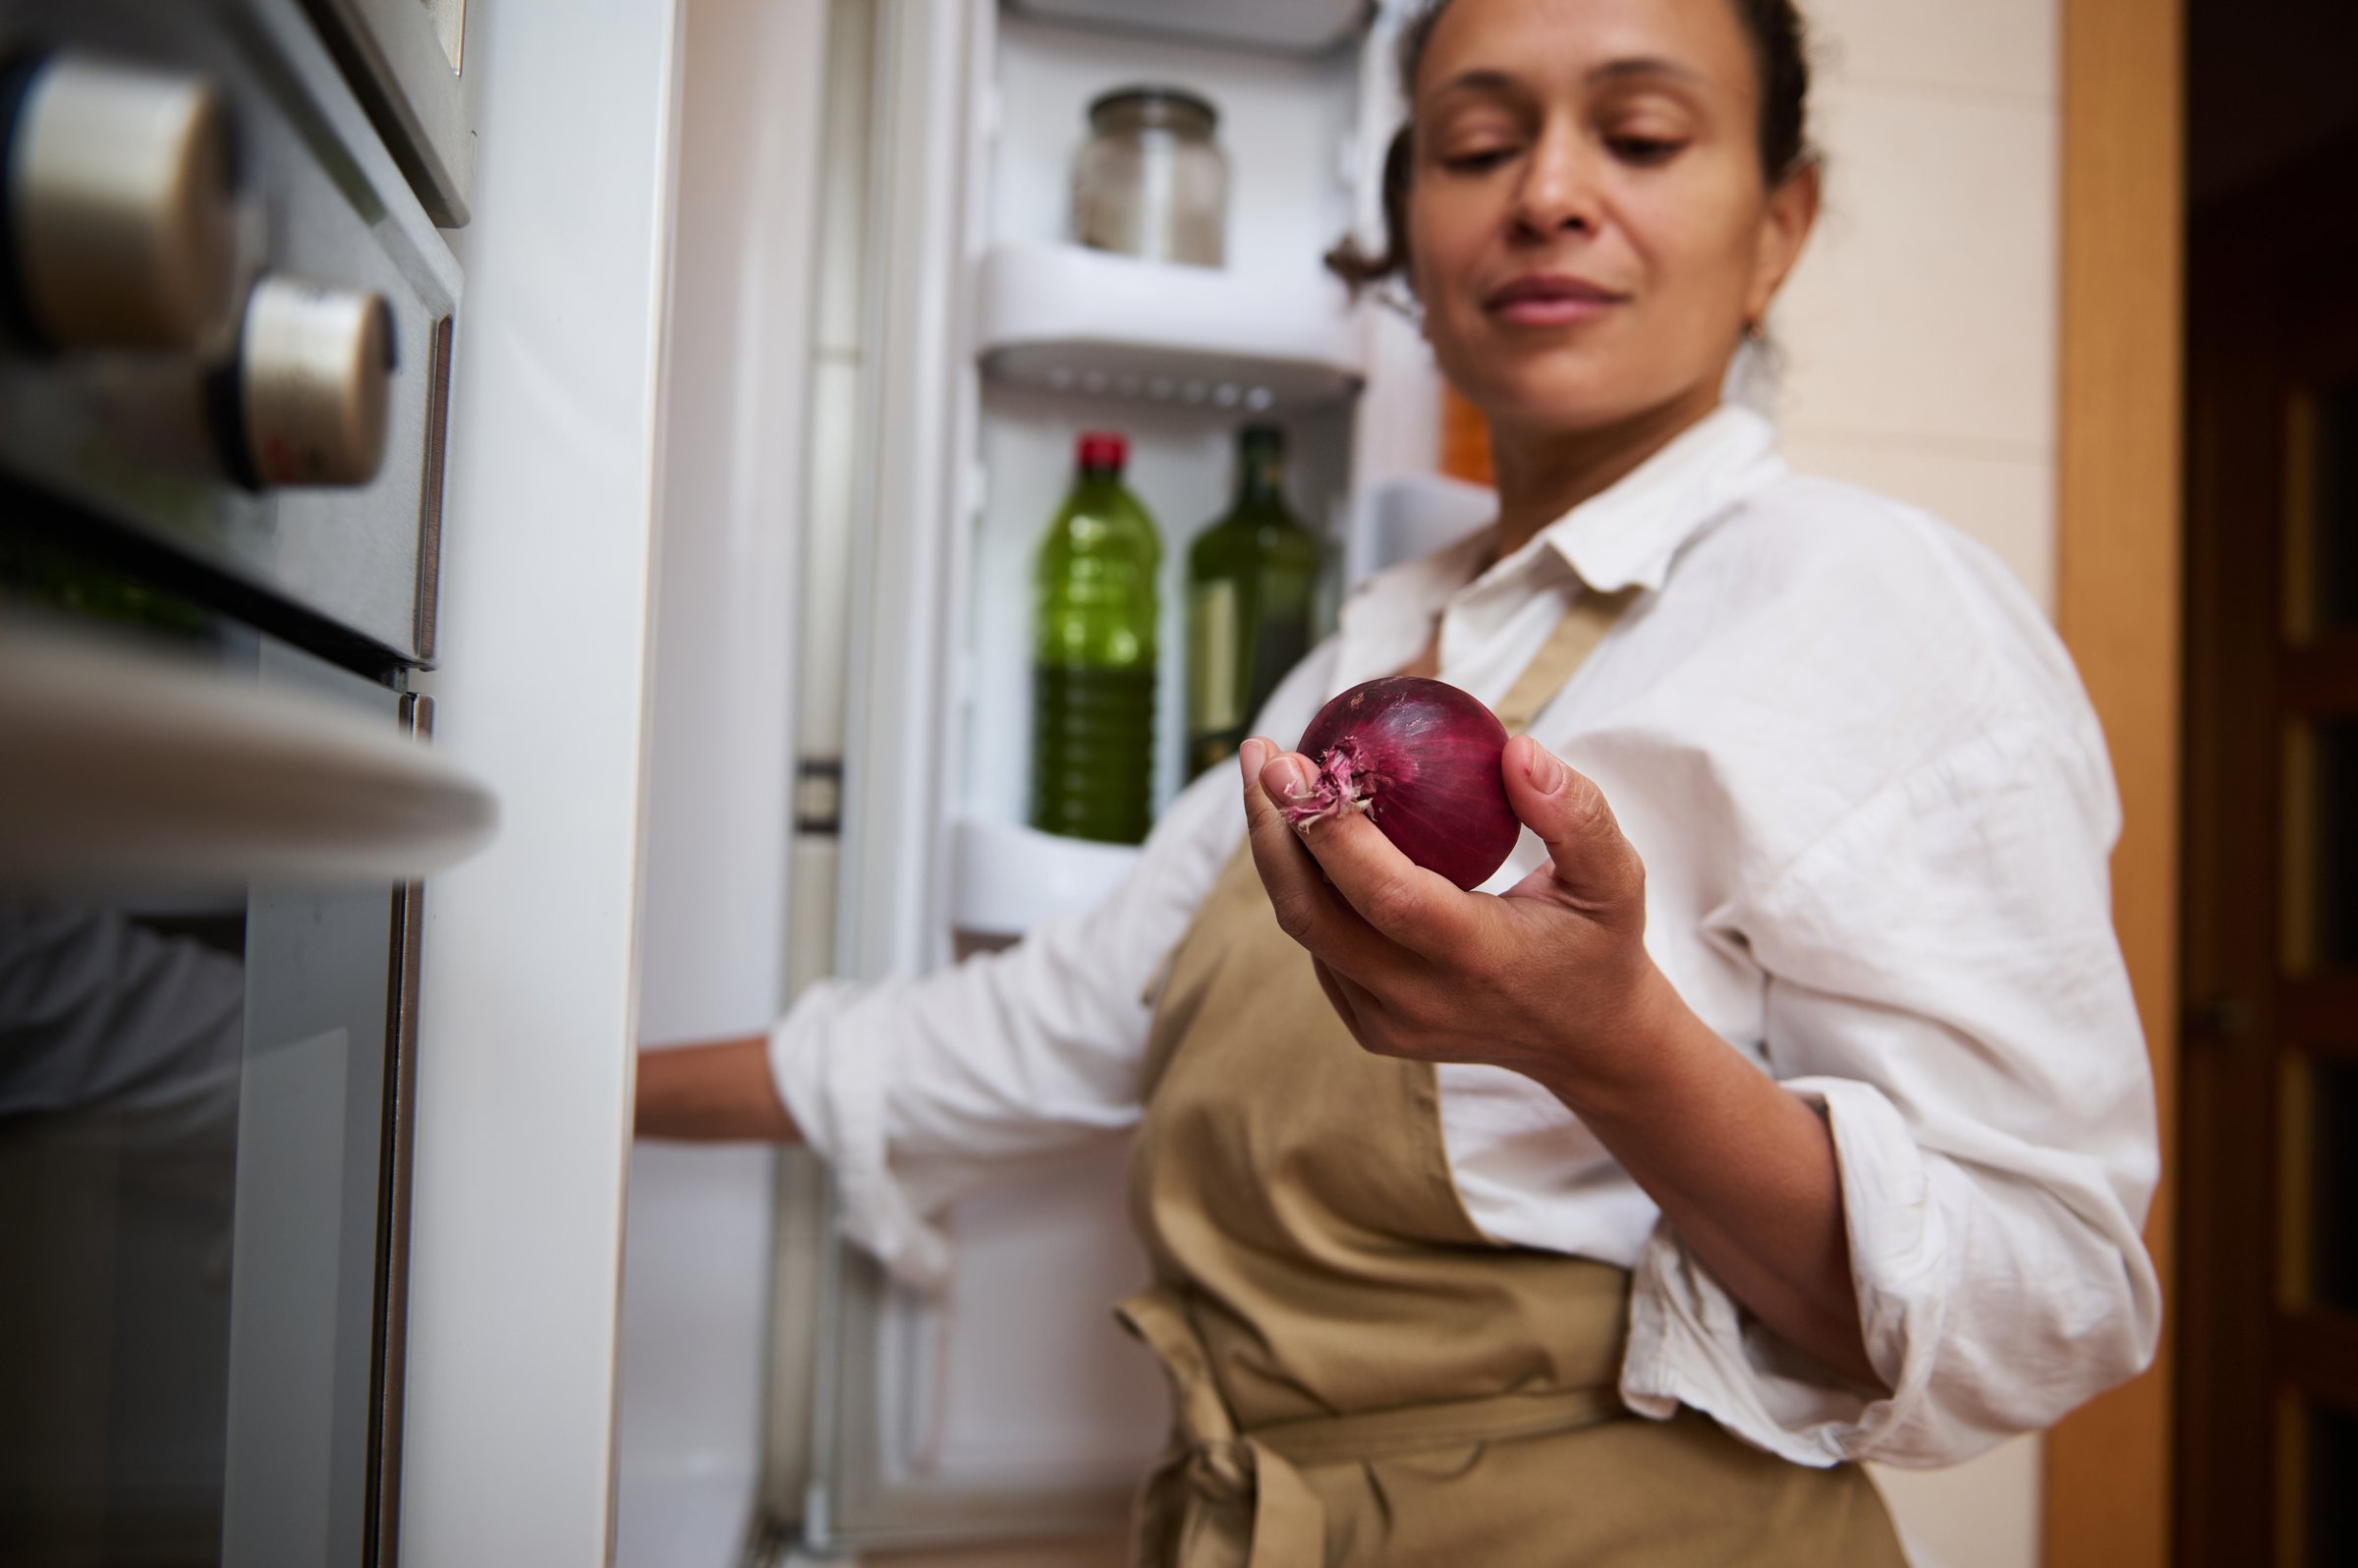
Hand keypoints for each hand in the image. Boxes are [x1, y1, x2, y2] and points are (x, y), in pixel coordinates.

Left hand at [1238, 732, 1670, 1106]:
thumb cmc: (1598, 943)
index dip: (1329, 829)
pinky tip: (1306, 828)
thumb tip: (1515, 747)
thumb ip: (1577, 812)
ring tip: (1272, 776)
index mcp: (1480, 960)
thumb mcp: (1616, 876)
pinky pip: (1320, 947)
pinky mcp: (1370, 1028)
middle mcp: (1421, 1000)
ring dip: (1277, 851)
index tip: (1294, 761)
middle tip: (1263, 753)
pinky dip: (1304, 885)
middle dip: (1273, 828)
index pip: (1386, 895)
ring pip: (1305, 929)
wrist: (1588, 1043)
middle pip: (1313, 914)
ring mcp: (1388, 1021)